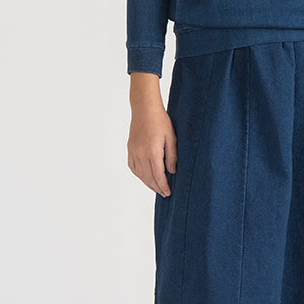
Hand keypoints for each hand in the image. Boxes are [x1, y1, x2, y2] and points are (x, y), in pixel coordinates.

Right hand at [127, 73, 176, 196]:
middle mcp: (141, 154)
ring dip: (148, 183)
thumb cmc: (161, 121)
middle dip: (157, 187)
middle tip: (164, 194)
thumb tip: (172, 172)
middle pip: (149, 177)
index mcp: (152, 152)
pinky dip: (139, 175)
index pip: (158, 175)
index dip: (163, 186)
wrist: (144, 109)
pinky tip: (144, 177)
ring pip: (140, 174)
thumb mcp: (171, 138)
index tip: (169, 193)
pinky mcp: (130, 149)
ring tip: (156, 188)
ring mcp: (133, 152)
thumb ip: (172, 156)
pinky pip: (133, 167)